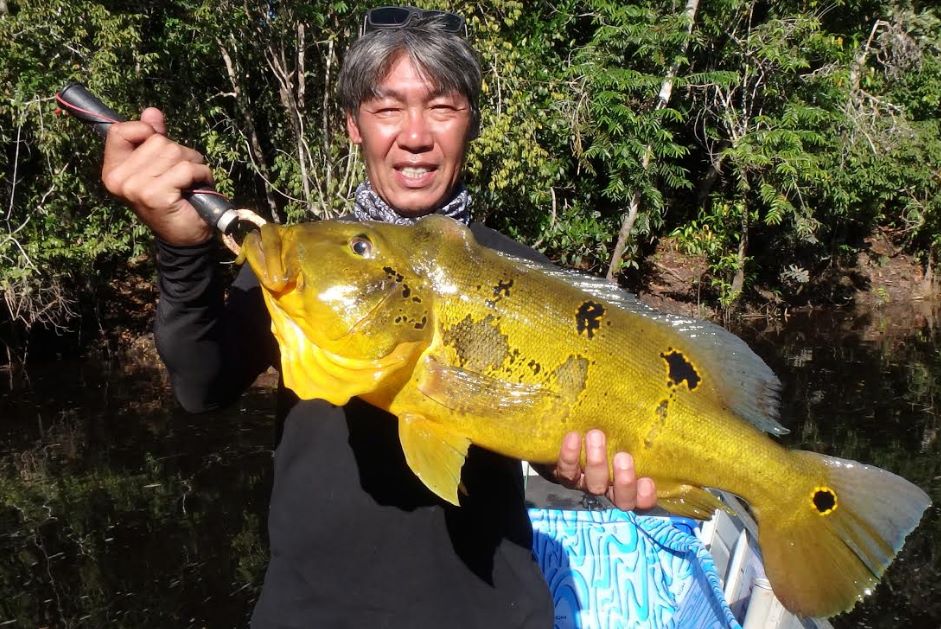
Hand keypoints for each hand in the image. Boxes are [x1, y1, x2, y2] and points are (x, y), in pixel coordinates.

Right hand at [101, 108, 213, 245]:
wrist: (184, 238)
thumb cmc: (172, 200)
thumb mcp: (159, 166)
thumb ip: (152, 138)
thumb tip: (151, 112)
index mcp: (112, 170)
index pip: (119, 131)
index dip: (144, 131)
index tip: (158, 146)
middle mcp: (118, 179)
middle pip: (157, 141)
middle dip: (179, 153)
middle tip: (182, 175)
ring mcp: (135, 188)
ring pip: (174, 152)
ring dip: (193, 164)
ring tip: (190, 182)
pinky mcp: (155, 195)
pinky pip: (186, 169)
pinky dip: (201, 175)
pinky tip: (198, 187)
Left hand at [553, 429, 656, 510]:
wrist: (557, 424)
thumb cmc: (602, 420)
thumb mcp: (624, 422)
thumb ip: (641, 419)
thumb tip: (663, 396)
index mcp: (628, 478)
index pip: (642, 498)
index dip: (646, 496)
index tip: (649, 481)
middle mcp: (608, 485)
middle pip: (620, 499)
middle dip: (623, 481)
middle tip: (623, 457)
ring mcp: (584, 482)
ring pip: (594, 484)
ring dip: (597, 463)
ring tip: (596, 436)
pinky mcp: (561, 474)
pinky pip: (566, 471)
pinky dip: (569, 456)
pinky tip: (572, 437)